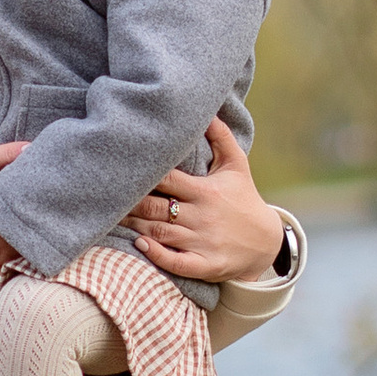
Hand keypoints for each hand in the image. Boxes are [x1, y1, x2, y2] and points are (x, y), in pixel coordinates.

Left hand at [125, 119, 288, 284]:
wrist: (268, 242)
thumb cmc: (244, 198)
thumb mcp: (237, 166)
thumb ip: (221, 137)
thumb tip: (208, 110)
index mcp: (206, 191)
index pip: (167, 180)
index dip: (143, 175)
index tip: (122, 170)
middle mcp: (203, 216)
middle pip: (157, 208)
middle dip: (131, 204)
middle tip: (108, 198)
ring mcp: (204, 242)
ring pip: (161, 233)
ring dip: (136, 226)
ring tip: (114, 218)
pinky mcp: (206, 264)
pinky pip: (176, 262)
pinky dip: (157, 254)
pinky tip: (140, 244)